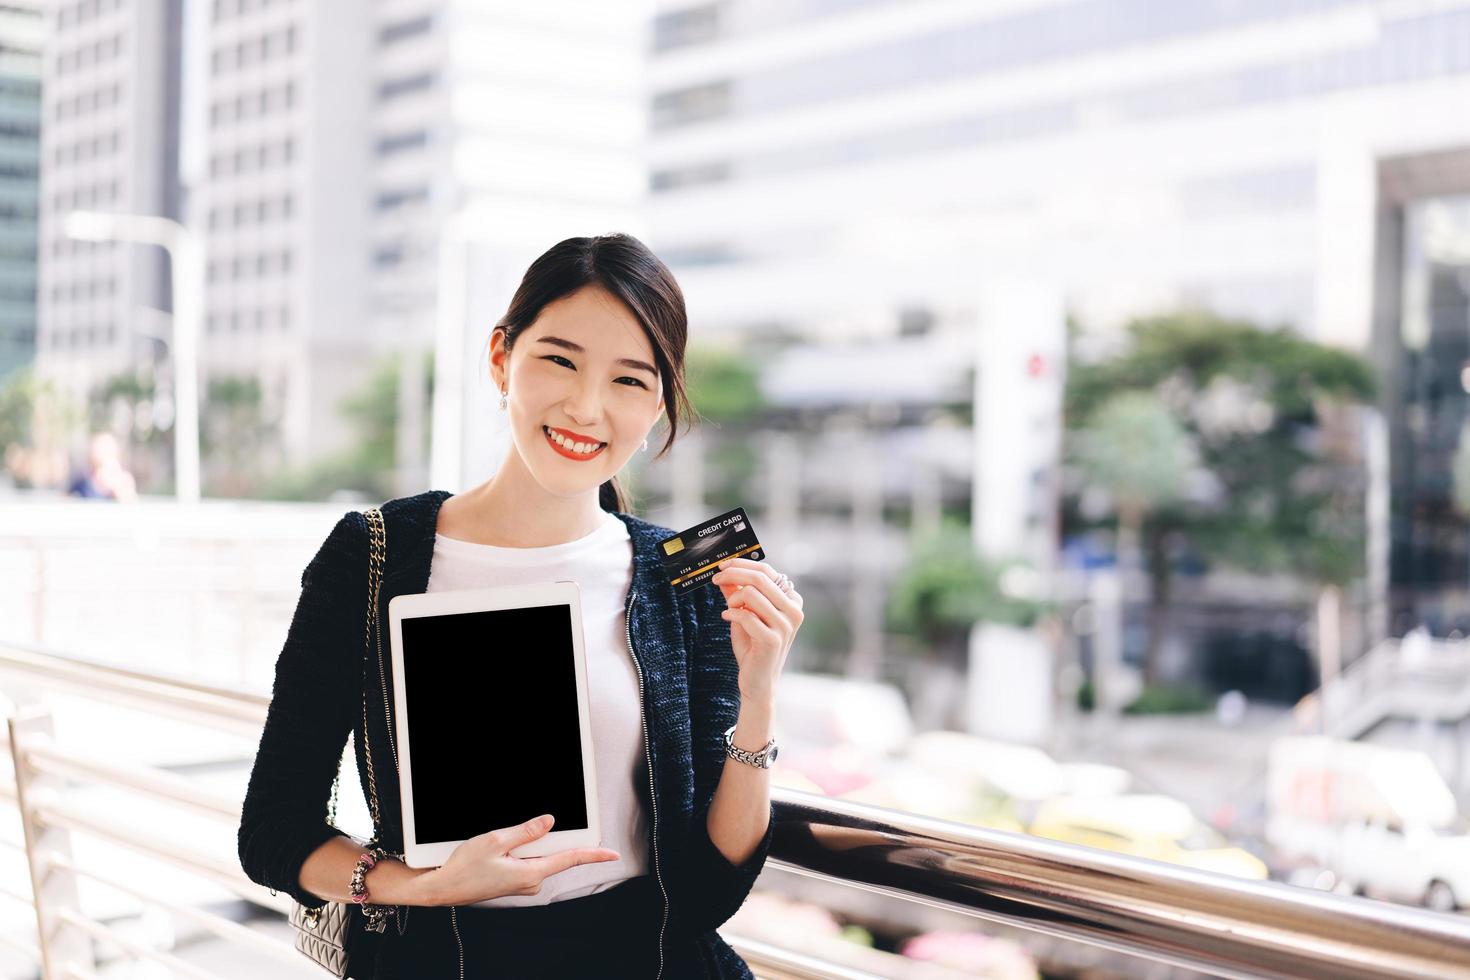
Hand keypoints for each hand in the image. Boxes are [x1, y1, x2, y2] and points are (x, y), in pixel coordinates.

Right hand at [417, 814, 618, 905]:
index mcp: (531, 874)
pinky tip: (499, 848)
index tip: (613, 854)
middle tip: (514, 835)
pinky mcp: (514, 881)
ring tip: (499, 843)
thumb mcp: (496, 841)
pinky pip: (526, 860)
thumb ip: (526, 831)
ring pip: (536, 855)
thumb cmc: (465, 868)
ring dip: (526, 843)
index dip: (594, 855)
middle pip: (551, 852)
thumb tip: (549, 822)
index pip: (570, 859)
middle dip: (542, 836)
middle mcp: (531, 882)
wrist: (444, 887)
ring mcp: (523, 884)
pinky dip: (519, 850)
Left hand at [709, 557, 802, 700]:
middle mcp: (793, 611)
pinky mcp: (773, 639)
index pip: (767, 571)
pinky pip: (745, 615)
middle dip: (733, 574)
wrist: (758, 682)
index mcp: (792, 601)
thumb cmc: (753, 647)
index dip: (742, 564)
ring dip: (732, 599)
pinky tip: (727, 618)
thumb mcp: (745, 614)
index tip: (723, 566)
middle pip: (759, 578)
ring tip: (728, 609)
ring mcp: (785, 626)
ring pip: (751, 593)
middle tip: (716, 579)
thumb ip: (738, 594)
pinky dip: (731, 614)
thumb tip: (725, 572)